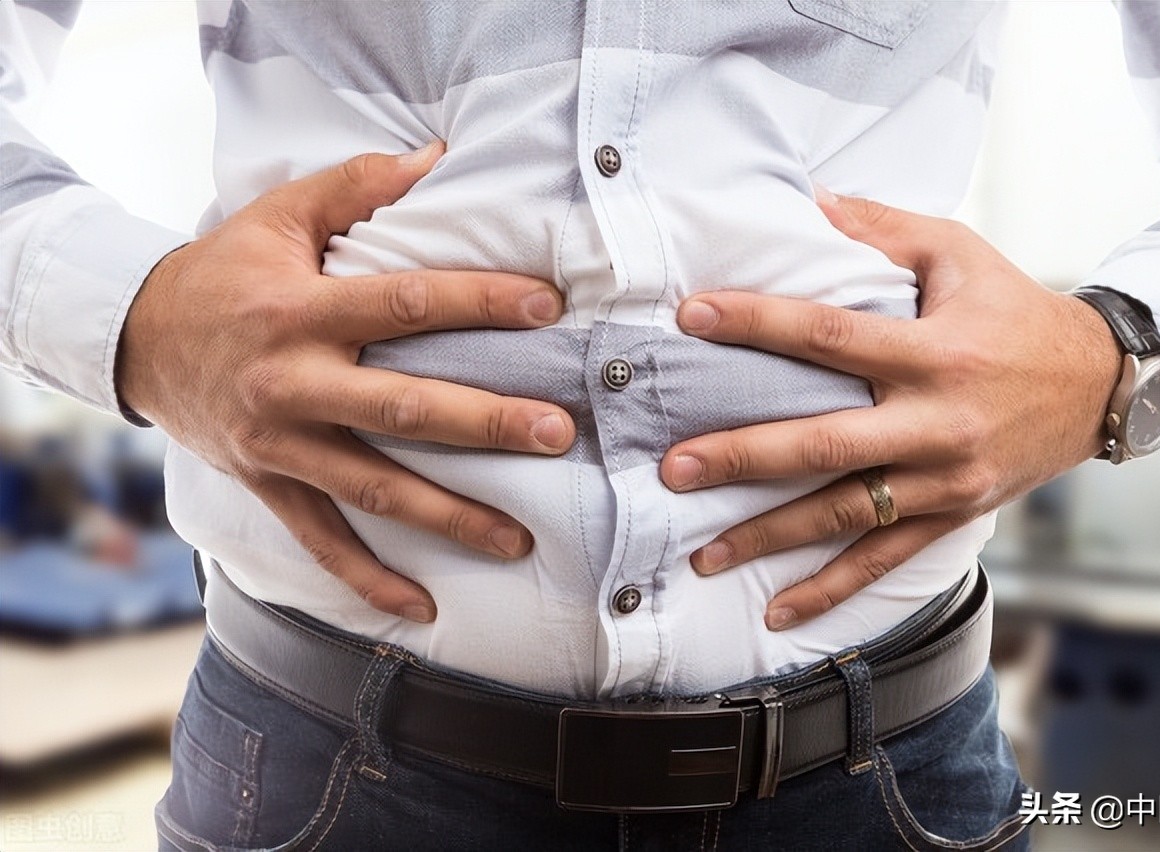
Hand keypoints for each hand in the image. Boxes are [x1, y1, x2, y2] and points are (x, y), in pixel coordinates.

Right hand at [118, 144, 574, 622]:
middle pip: (404, 409)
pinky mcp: (269, 485)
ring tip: (520, 540)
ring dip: (450, 517)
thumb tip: (435, 156)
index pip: (408, 304)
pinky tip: (423, 608)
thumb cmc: (223, 272)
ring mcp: (281, 445)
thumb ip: (356, 185)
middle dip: (487, 423)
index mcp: (302, 312)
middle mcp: (293, 384)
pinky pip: (322, 543)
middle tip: (558, 433)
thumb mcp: (278, 215)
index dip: (482, 302)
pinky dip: (370, 579)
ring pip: (376, 488)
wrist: (135, 340)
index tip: (548, 307)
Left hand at [660, 192, 1120, 629]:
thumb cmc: (1018, 311)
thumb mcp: (959, 253)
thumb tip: (808, 199)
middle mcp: (938, 421)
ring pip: (846, 514)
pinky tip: (780, 610)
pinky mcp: (953, 514)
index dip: (758, 323)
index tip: (692, 317)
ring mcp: (946, 478)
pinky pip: (885, 557)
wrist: (1102, 385)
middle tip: (677, 467)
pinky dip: (832, 588)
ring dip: (770, 536)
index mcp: (934, 350)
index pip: (830, 336)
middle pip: (826, 446)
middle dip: (745, 457)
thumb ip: (881, 229)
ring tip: (704, 553)